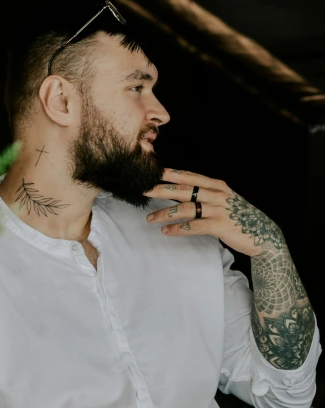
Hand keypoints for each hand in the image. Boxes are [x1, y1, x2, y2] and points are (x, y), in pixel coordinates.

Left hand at [145, 169, 284, 257]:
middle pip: (183, 190)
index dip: (170, 174)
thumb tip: (183, 194)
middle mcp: (217, 194)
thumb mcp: (224, 200)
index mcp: (217, 186)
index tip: (153, 172)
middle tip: (144, 191)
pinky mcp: (220, 226)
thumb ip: (207, 195)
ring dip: (165, 213)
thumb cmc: (239, 217)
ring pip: (186, 208)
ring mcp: (219, 210)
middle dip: (161, 190)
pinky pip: (194, 226)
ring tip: (150, 219)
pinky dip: (178, 229)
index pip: (189, 177)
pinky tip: (166, 231)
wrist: (263, 234)